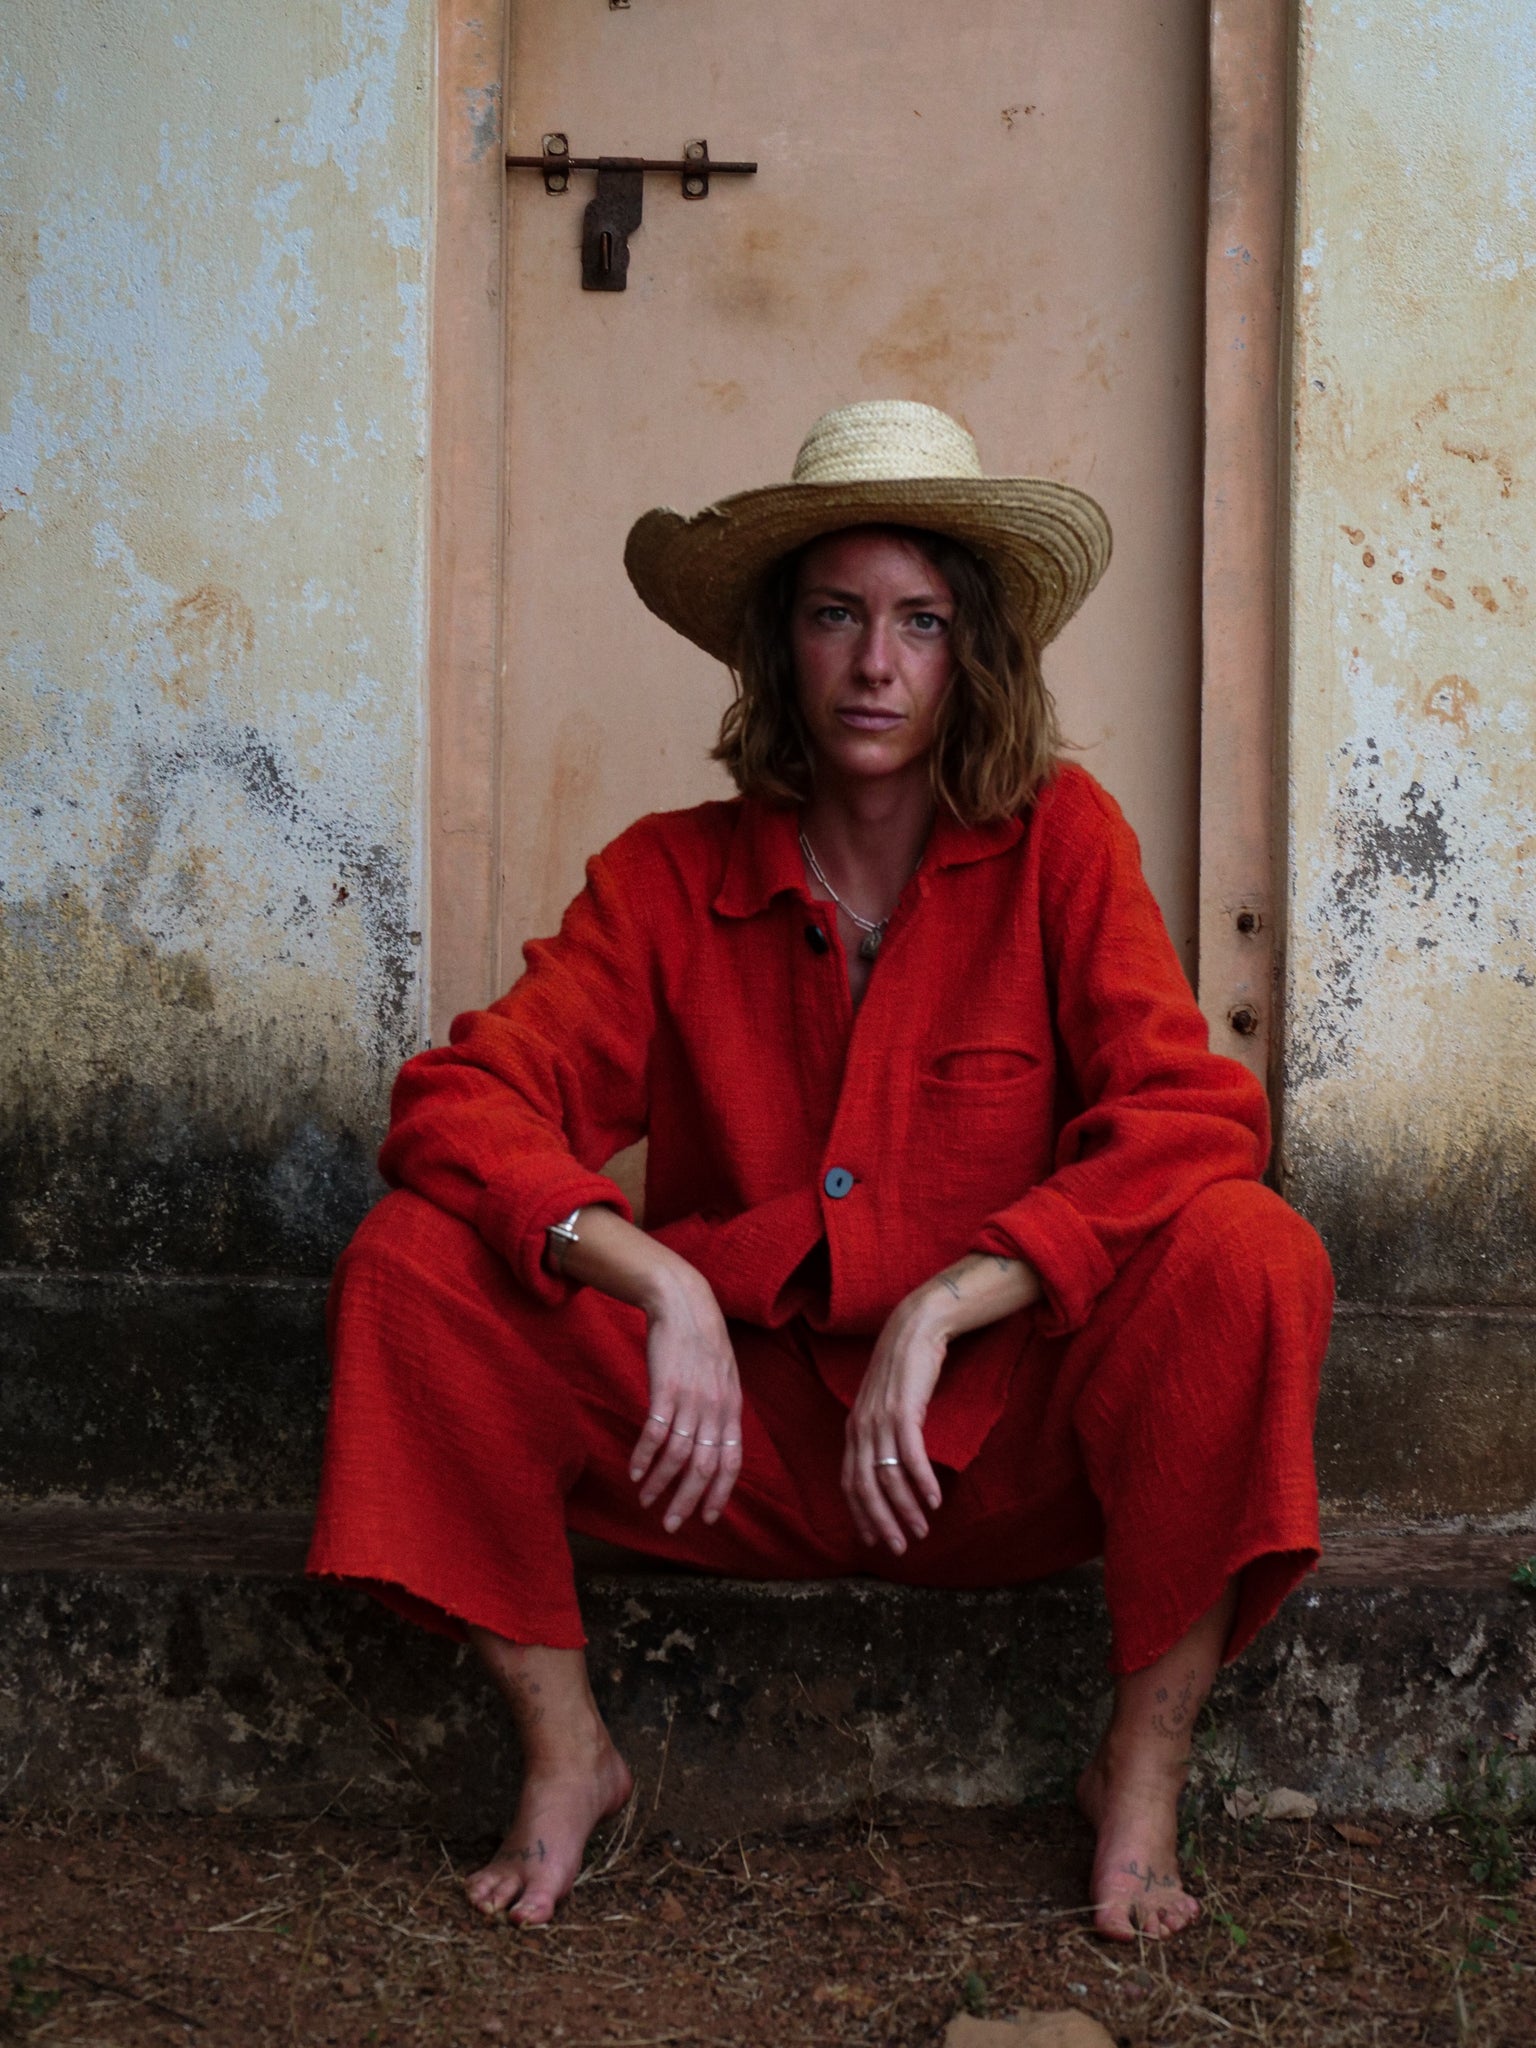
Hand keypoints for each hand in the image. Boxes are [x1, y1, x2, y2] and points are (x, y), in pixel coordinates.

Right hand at [628, 1272, 742, 1534]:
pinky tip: (633, 1472)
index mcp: (731, 1408)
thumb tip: (716, 1442)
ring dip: (659, 1484)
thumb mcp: (723, 1376)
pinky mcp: (665, 1388)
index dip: (718, 1493)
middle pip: (703, 1468)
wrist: (683, 1303)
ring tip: (645, 1500)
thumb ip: (720, 1410)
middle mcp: (714, 1409)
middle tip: (670, 1524)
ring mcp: (690, 1400)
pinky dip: (644, 1458)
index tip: (706, 1519)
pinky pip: (655, 1433)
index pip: (730, 1462)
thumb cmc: (701, 1340)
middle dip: (686, 1502)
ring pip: (677, 1456)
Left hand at [842, 1288, 947, 1554]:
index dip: (860, 1514)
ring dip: (904, 1508)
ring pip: (887, 1476)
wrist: (914, 1328)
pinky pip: (910, 1454)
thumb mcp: (886, 1406)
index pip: (849, 1482)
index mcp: (854, 1429)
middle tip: (899, 1547)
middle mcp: (861, 1427)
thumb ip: (883, 1436)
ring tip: (921, 1531)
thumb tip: (891, 1468)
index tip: (875, 1540)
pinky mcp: (904, 1409)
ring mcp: (880, 1419)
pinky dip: (920, 1481)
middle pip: (864, 1486)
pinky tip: (934, 1500)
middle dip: (881, 1522)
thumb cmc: (904, 1369)